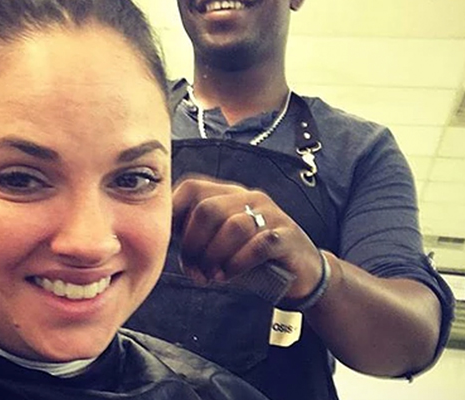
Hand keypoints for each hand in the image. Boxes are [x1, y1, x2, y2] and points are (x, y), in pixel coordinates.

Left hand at [172, 174, 323, 298]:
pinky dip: (237, 263)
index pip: (192, 188)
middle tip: (194, 270)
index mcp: (229, 194)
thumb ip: (197, 234)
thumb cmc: (254, 259)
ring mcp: (270, 214)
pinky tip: (229, 275)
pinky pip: (257, 244)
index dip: (175, 215)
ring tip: (212, 276)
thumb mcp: (222, 242)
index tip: (170, 244)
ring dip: (215, 257)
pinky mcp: (286, 235)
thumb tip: (162, 238)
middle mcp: (249, 198)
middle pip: (208, 209)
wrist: (302, 272)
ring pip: (232, 226)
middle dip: (193, 245)